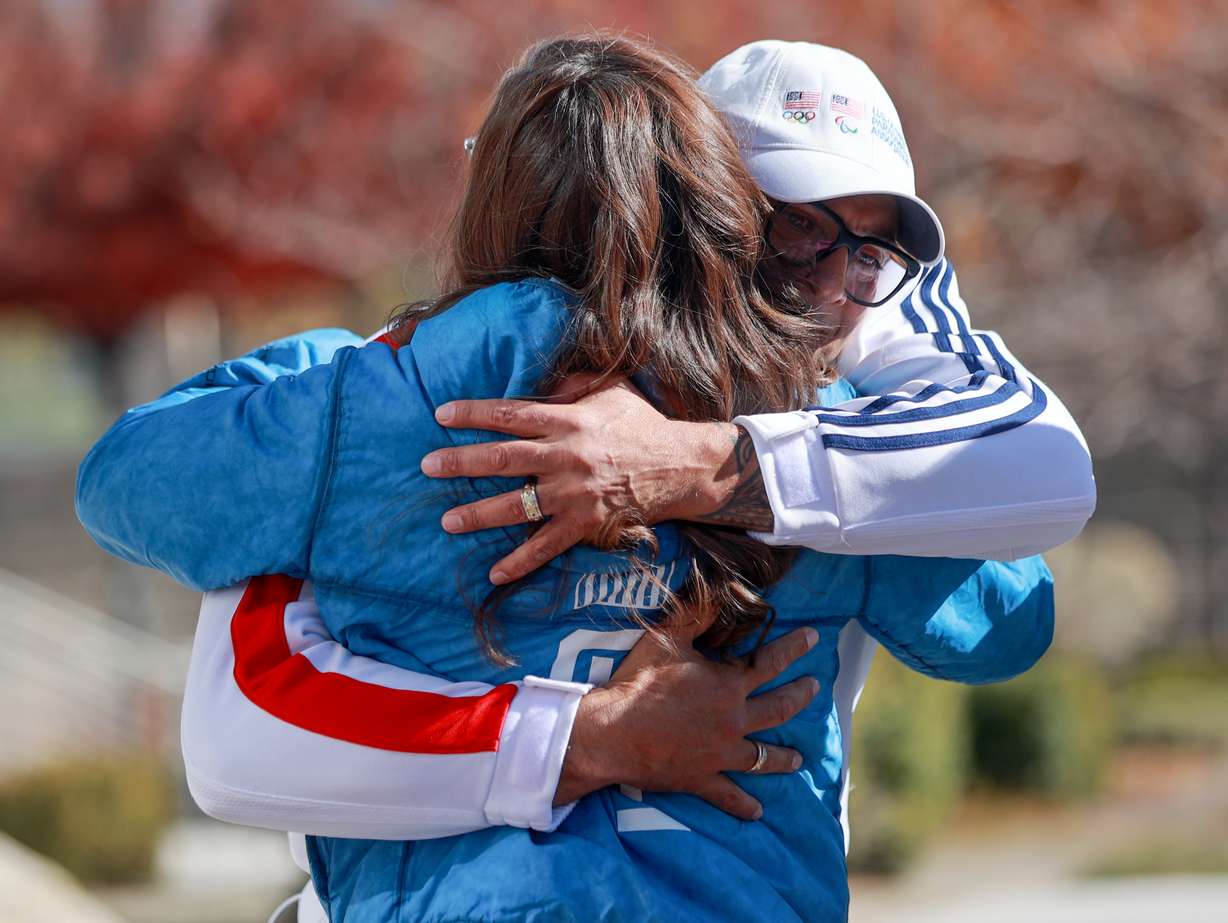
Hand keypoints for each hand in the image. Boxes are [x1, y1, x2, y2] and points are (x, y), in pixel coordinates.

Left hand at [421, 376, 767, 584]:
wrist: (681, 466)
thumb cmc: (643, 424)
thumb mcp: (612, 389)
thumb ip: (575, 384)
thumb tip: (546, 383)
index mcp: (569, 420)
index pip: (511, 414)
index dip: (474, 413)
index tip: (442, 414)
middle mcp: (566, 457)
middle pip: (502, 459)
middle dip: (461, 462)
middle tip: (427, 466)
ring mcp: (573, 495)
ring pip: (516, 506)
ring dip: (478, 515)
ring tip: (448, 520)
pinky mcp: (585, 524)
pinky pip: (546, 546)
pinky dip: (520, 562)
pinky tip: (494, 574)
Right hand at [554, 604, 820, 820]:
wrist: (611, 732)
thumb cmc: (639, 682)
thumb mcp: (667, 636)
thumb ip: (698, 612)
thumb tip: (725, 589)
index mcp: (728, 685)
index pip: (769, 661)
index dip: (793, 647)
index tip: (812, 638)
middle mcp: (733, 721)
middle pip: (777, 709)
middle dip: (800, 697)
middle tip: (815, 689)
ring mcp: (720, 754)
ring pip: (762, 758)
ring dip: (783, 758)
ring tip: (800, 760)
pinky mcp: (701, 779)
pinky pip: (728, 795)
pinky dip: (743, 805)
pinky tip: (757, 811)